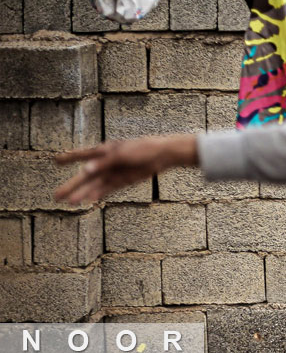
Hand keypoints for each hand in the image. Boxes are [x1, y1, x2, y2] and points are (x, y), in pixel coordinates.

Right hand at [53, 134, 198, 204]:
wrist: (162, 155)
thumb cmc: (142, 149)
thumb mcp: (121, 154)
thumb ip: (103, 162)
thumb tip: (85, 171)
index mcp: (103, 150)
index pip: (82, 155)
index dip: (69, 157)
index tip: (55, 161)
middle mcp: (105, 163)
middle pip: (85, 176)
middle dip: (71, 186)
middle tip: (55, 196)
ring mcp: (114, 173)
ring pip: (94, 185)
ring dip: (82, 194)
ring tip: (69, 202)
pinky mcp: (123, 181)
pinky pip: (107, 189)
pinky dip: (98, 194)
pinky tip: (88, 201)